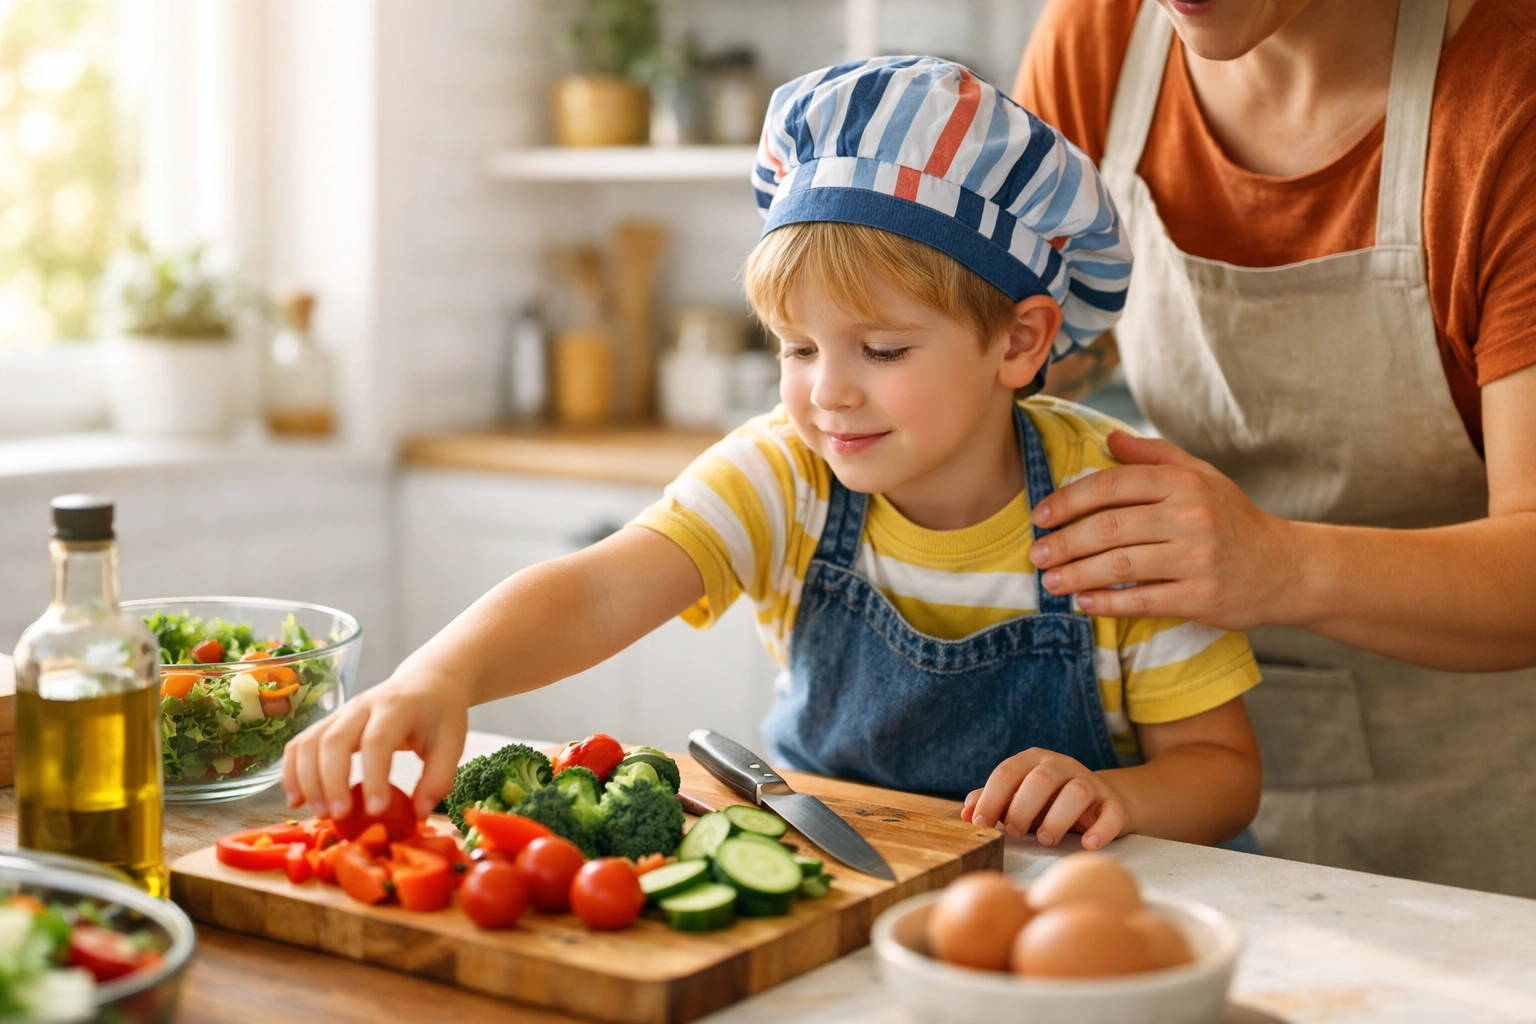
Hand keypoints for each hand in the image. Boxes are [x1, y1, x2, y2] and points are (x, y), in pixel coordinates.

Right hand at [280, 664, 470, 821]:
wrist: (427, 683)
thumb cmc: (439, 716)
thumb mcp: (453, 742)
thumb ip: (439, 778)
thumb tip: (418, 814)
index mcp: (398, 707)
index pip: (378, 740)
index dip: (374, 776)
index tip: (376, 811)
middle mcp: (363, 706)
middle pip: (335, 739)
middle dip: (331, 781)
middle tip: (338, 816)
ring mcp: (341, 713)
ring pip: (310, 741)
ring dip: (307, 780)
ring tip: (320, 814)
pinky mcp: (329, 723)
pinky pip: (300, 744)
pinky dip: (292, 772)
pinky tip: (296, 800)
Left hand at [961, 748, 1130, 849]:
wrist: (1099, 801)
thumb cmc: (1048, 801)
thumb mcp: (1018, 797)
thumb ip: (992, 802)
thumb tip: (965, 814)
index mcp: (1032, 761)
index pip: (1006, 773)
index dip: (990, 799)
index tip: (980, 824)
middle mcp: (1060, 766)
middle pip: (1039, 780)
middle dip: (1022, 808)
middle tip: (1014, 833)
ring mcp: (1089, 782)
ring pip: (1075, 793)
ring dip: (1057, 819)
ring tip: (1046, 840)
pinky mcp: (1112, 803)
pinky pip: (1111, 813)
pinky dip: (1102, 829)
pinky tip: (1089, 844)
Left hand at [1027, 431, 1297, 631]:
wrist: (1287, 568)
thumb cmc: (1234, 518)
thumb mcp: (1202, 476)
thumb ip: (1153, 455)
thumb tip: (1109, 439)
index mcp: (1184, 483)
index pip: (1111, 485)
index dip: (1068, 500)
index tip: (1040, 515)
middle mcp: (1190, 516)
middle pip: (1108, 528)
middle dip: (1064, 542)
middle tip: (1036, 553)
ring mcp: (1197, 558)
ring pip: (1120, 566)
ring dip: (1077, 575)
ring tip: (1050, 581)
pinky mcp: (1201, 597)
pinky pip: (1142, 600)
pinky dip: (1107, 603)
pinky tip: (1083, 603)